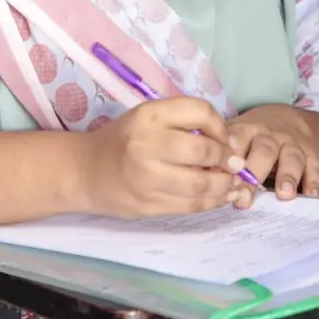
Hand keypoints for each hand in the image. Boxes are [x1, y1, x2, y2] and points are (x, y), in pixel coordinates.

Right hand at [74, 98, 245, 217]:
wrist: (84, 171)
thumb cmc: (122, 140)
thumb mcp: (148, 118)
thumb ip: (184, 124)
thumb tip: (230, 146)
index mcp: (149, 116)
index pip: (200, 112)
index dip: (221, 127)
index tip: (224, 140)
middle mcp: (147, 144)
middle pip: (204, 151)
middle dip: (227, 160)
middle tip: (234, 165)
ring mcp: (147, 178)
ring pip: (202, 184)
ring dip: (225, 185)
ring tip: (231, 184)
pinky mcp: (148, 205)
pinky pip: (191, 205)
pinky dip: (212, 202)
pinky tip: (219, 198)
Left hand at [227, 113, 318, 208]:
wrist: (290, 121)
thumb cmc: (252, 137)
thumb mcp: (236, 136)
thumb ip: (221, 155)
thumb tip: (201, 177)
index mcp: (247, 129)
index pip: (237, 141)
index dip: (229, 160)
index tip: (220, 179)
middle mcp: (271, 136)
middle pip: (264, 150)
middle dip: (254, 173)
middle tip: (245, 195)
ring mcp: (294, 146)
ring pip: (291, 158)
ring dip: (288, 176)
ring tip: (283, 195)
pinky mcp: (313, 157)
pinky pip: (316, 168)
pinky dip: (314, 182)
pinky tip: (311, 195)